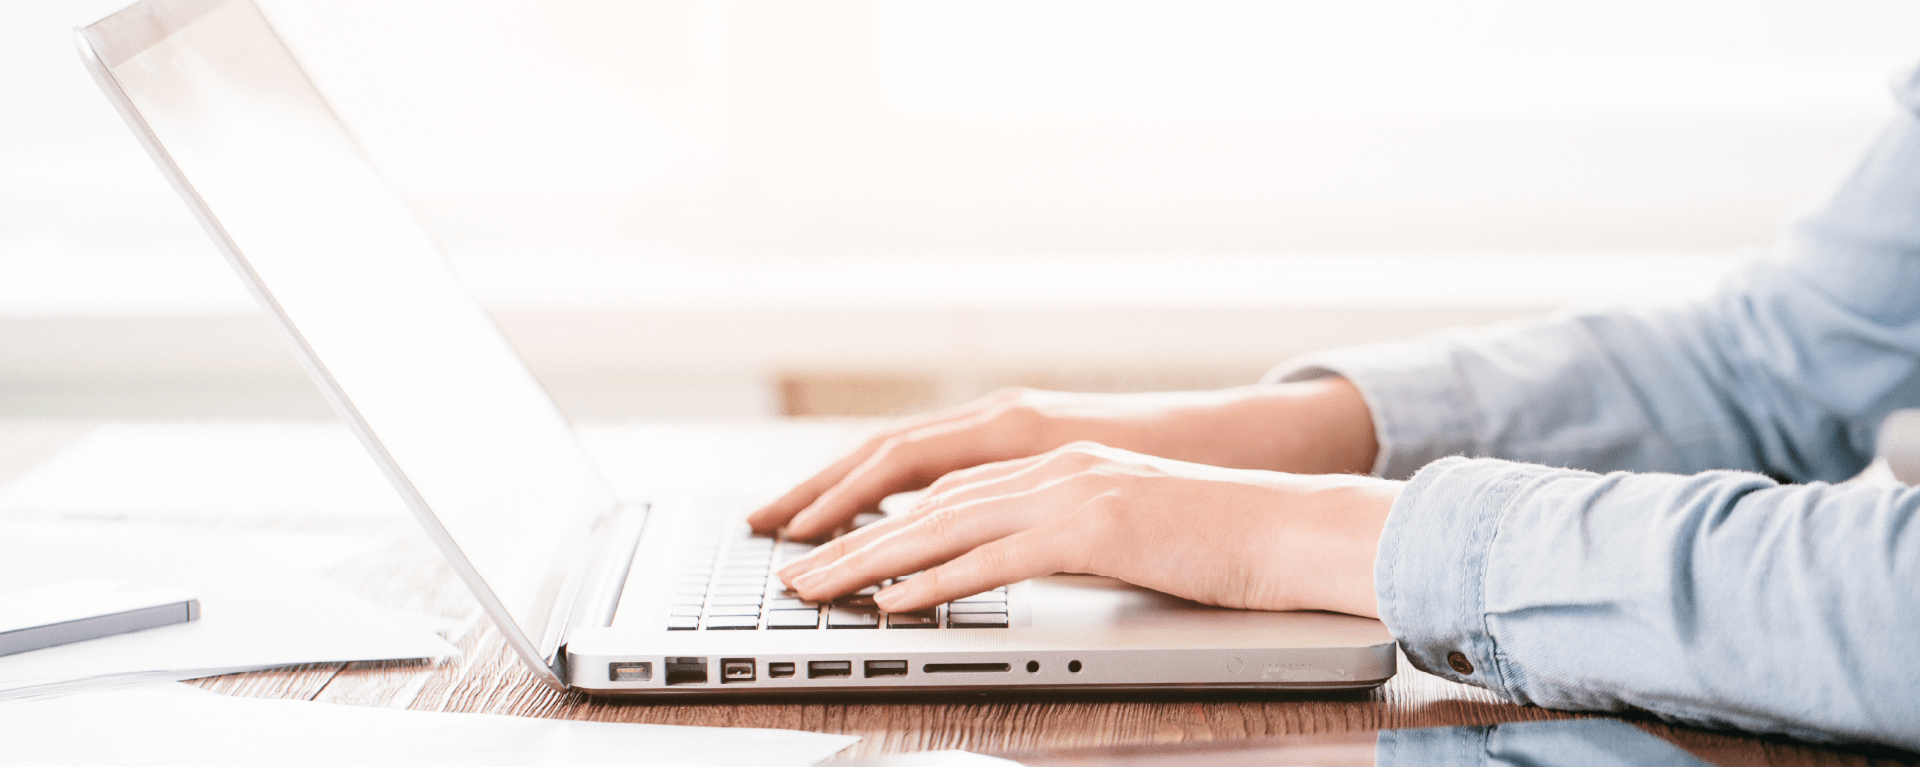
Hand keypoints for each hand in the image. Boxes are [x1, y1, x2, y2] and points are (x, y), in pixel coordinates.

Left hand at [747, 378, 1376, 539]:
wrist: (1291, 527)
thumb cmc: (1215, 538)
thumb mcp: (1122, 521)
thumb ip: (1057, 527)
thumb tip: (998, 556)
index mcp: (1052, 456)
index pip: (937, 480)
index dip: (869, 506)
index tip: (816, 537)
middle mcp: (1050, 461)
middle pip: (922, 498)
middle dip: (845, 533)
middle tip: (789, 569)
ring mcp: (1070, 489)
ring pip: (942, 524)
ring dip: (868, 560)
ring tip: (814, 590)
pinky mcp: (1094, 527)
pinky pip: (994, 558)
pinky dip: (935, 580)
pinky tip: (893, 601)